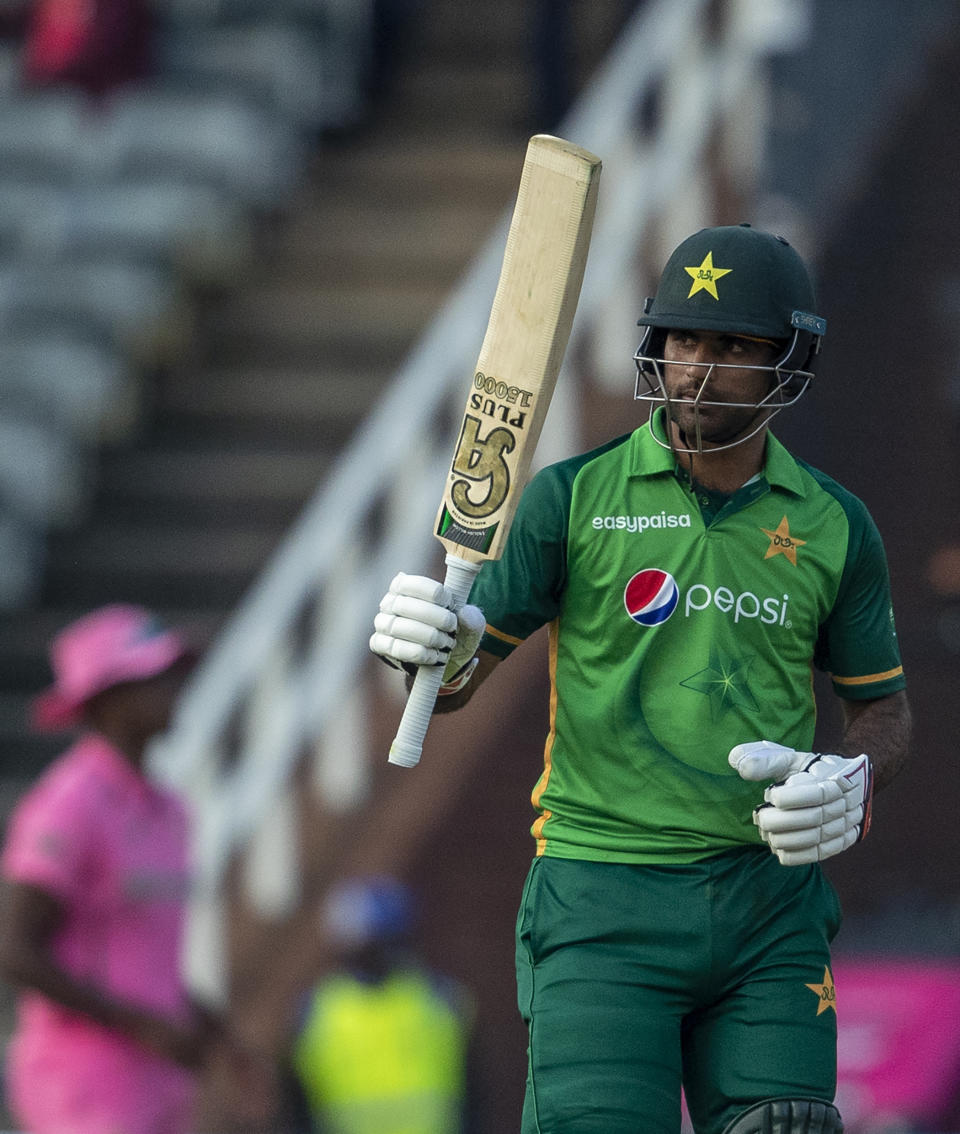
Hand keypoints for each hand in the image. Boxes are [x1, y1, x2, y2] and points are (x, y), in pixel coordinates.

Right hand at [370, 573, 483, 689]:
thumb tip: (464, 613)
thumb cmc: (452, 633)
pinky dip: (421, 654)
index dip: (435, 594)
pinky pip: (397, 649)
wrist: (442, 660)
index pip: (413, 583)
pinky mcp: (380, 644)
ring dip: (430, 638)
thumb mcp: (468, 625)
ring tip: (447, 644)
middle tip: (452, 628)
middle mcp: (389, 602)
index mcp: (404, 586)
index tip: (451, 604)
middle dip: (436, 618)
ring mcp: (382, 623)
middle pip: (406, 605)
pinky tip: (435, 656)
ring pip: (401, 628)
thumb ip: (473, 618)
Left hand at [729, 740, 872, 864]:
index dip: (791, 797)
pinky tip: (777, 847)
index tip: (770, 795)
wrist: (834, 786)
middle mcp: (847, 802)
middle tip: (761, 817)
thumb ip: (764, 760)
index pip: (818, 792)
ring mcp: (846, 824)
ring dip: (784, 838)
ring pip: (816, 838)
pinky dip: (795, 855)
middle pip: (814, 818)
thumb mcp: (788, 758)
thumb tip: (740, 765)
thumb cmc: (804, 770)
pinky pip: (819, 854)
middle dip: (781, 821)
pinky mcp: (841, 842)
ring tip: (766, 831)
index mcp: (836, 776)